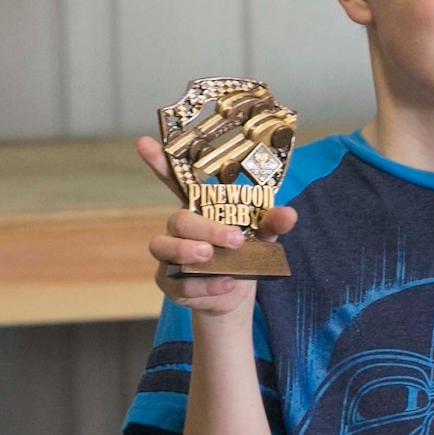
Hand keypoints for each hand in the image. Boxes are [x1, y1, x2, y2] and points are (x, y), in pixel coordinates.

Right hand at [136, 135, 297, 316]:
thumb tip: (289, 214)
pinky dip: (202, 286)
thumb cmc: (244, 253)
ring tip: (210, 257)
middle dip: (205, 228)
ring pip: (163, 247)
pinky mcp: (168, 282)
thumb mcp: (263, 235)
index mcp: (200, 207)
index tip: (144, 142)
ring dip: (186, 252)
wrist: (236, 292)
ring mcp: (169, 254)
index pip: (174, 180)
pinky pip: (176, 283)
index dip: (158, 162)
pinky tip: (225, 284)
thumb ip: (272, 222)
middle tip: (234, 239)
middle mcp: (179, 227)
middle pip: (179, 219)